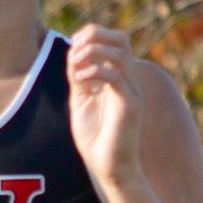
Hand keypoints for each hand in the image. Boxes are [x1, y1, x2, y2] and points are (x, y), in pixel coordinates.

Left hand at [67, 24, 160, 198]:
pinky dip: (96, 72)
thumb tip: (74, 54)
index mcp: (117, 77)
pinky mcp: (130, 105)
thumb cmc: (95, 138)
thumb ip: (80, 79)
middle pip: (121, 39)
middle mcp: (127, 80)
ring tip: (76, 65)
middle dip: (96, 35)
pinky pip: (117, 77)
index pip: (112, 41)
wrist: (110, 167)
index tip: (72, 48)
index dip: (90, 36)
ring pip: (121, 53)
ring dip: (95, 51)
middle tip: (76, 49)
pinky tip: (79, 81)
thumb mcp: (81, 102)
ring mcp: (131, 91)